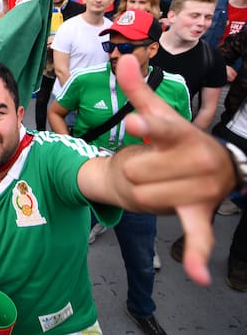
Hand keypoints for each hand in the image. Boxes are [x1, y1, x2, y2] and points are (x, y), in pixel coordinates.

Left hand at [116, 54, 235, 285]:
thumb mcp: (158, 114)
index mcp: (178, 134)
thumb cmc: (175, 141)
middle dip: (131, 171)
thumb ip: (138, 91)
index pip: (160, 127)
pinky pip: (198, 236)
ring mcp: (198, 189)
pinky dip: (196, 256)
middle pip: (133, 171)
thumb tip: (122, 60)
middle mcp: (193, 160)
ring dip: (139, 193)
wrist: (211, 170)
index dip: (145, 124)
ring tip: (157, 182)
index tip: (133, 122)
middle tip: (148, 165)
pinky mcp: (199, 214)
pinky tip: (196, 274)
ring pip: (141, 196)